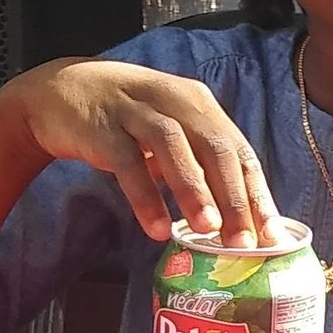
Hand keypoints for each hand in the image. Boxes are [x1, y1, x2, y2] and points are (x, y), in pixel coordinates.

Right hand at [1, 60, 284, 248]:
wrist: (61, 91)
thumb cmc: (127, 121)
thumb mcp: (170, 132)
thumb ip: (199, 164)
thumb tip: (238, 216)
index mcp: (199, 105)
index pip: (238, 150)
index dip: (256, 192)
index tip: (272, 234)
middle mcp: (175, 101)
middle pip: (214, 147)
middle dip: (233, 197)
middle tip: (245, 241)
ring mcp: (137, 111)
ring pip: (174, 147)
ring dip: (194, 190)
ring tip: (208, 230)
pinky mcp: (103, 127)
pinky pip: (127, 163)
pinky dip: (145, 195)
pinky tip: (157, 227)